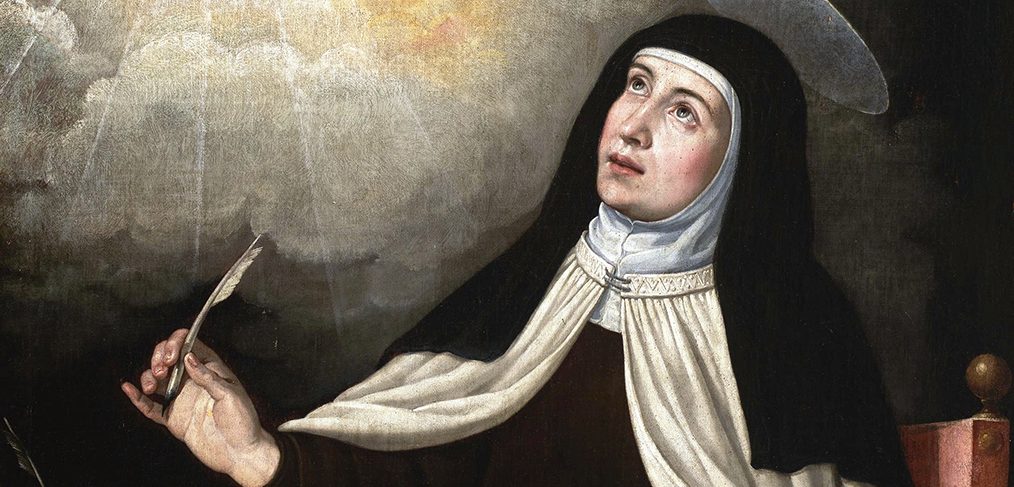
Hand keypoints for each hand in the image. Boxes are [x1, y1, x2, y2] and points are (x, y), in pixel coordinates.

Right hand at [121, 329, 279, 486]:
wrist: (239, 454)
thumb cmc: (243, 423)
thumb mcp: (230, 395)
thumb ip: (208, 376)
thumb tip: (188, 357)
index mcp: (211, 370)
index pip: (189, 346)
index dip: (177, 344)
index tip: (172, 356)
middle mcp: (194, 382)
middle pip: (168, 359)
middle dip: (159, 358)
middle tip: (161, 369)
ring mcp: (181, 398)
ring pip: (157, 379)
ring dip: (148, 376)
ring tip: (150, 385)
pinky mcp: (173, 417)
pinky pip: (150, 406)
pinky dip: (137, 398)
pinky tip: (128, 388)